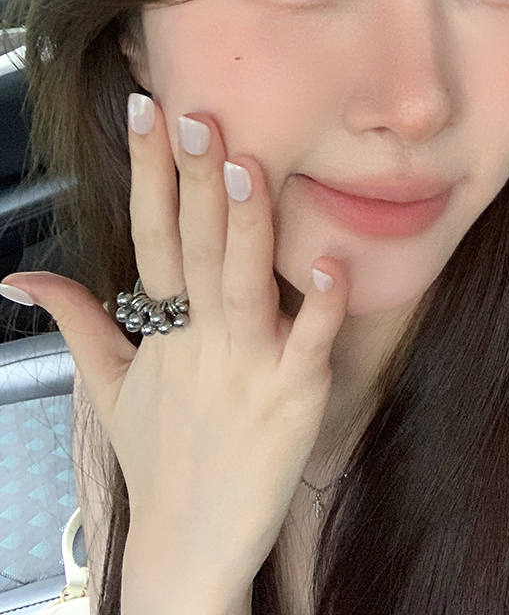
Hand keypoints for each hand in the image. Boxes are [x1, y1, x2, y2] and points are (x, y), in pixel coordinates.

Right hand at [2, 94, 348, 607]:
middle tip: (195, 116)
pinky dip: (320, 307)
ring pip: (244, 285)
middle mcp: (204, 339)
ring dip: (245, 228)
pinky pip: (310, 345)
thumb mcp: (110, 385)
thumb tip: (20, 280)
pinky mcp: (294, 399)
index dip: (148, 173)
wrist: (191, 545)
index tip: (147, 112)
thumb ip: (76, 322)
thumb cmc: (160, 457)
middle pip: (196, 247)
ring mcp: (249, 368)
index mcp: (165, 327)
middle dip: (194, 180)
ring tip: (244, 168)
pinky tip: (330, 262)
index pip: (150, 234)